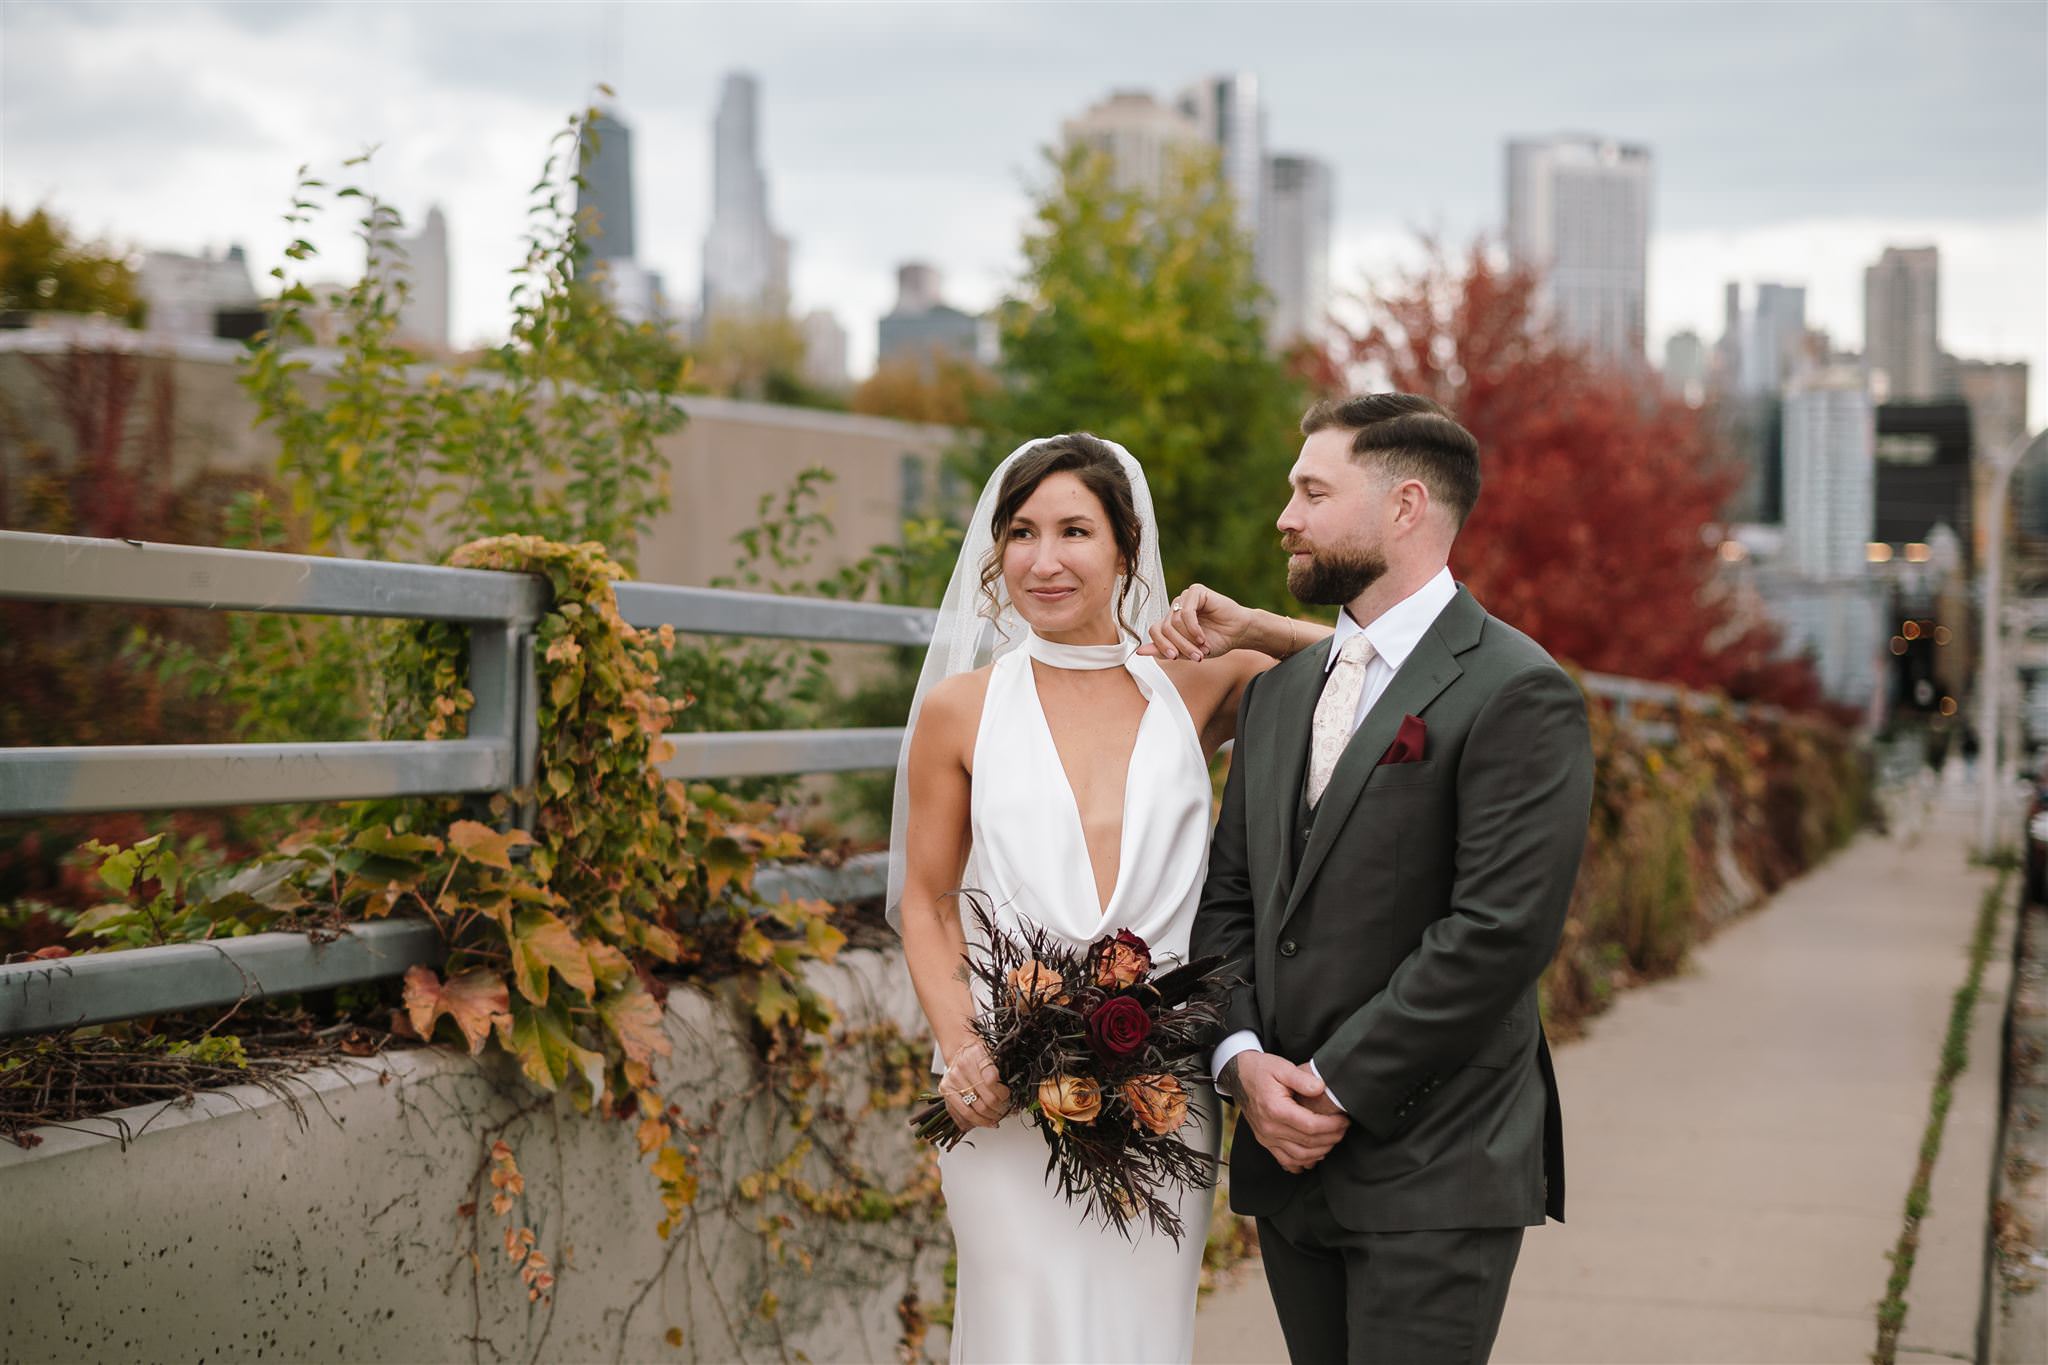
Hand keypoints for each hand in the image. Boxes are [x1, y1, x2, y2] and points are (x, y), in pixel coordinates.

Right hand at [940, 1039, 1008, 1130]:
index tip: (1008, 1095)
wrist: (960, 1050)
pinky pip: (964, 1113)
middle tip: (1006, 1109)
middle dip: (1000, 1108)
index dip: (1003, 1092)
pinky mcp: (946, 1091)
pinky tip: (987, 1122)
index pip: (992, 1080)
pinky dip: (978, 1121)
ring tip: (998, 1117)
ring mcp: (953, 1080)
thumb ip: (1001, 1069)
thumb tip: (1014, 1089)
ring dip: (991, 1117)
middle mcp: (963, 1068)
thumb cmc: (978, 1054)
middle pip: (987, 1098)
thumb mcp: (992, 1054)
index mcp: (977, 1055)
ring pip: (976, 1109)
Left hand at [1139, 583, 1252, 661]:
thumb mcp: (1188, 651)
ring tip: (1203, 647)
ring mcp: (1185, 598)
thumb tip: (1139, 652)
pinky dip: (1193, 628)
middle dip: (1180, 646)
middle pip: (1165, 628)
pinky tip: (1202, 636)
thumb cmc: (1216, 640)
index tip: (1175, 657)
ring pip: (1174, 622)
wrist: (1239, 633)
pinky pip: (1185, 612)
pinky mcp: (1195, 592)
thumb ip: (1164, 651)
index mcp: (1171, 621)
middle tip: (1196, 657)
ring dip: (1189, 640)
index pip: (1155, 631)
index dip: (1161, 645)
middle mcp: (1175, 608)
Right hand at [1229, 1051, 1348, 1171]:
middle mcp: (1269, 1128)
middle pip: (1308, 1143)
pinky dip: (1302, 1162)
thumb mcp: (1282, 1066)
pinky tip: (1314, 1155)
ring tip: (1333, 1140)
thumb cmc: (1262, 1070)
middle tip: (1343, 1129)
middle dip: (1331, 1138)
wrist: (1239, 1076)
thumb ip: (1302, 1078)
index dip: (1332, 1126)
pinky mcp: (1265, 1141)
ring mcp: (1266, 1137)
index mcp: (1275, 1109)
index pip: (1311, 1126)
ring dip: (1320, 1152)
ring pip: (1299, 1156)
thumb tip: (1322, 1088)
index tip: (1344, 1120)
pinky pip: (1285, 1161)